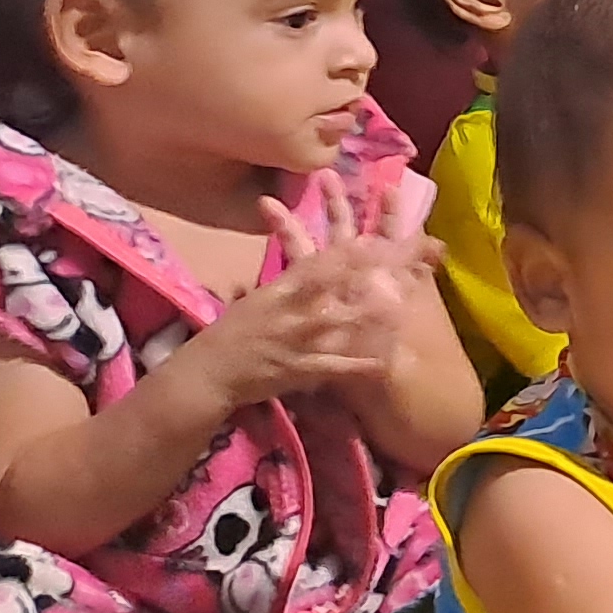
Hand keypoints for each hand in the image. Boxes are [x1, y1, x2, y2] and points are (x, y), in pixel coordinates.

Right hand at [181, 178, 433, 406]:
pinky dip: (361, 364)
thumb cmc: (235, 332)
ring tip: (405, 310)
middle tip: (404, 267)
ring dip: (372, 317)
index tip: (379, 240)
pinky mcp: (300, 369)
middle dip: (370, 277)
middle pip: (336, 288)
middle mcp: (292, 309)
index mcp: (282, 288)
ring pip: (341, 324)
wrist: (207, 372)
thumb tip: (320, 257)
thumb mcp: (261, 298)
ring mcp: (297, 339)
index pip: (319, 263)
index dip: (351, 252)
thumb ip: (292, 280)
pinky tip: (385, 362)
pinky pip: (337, 367)